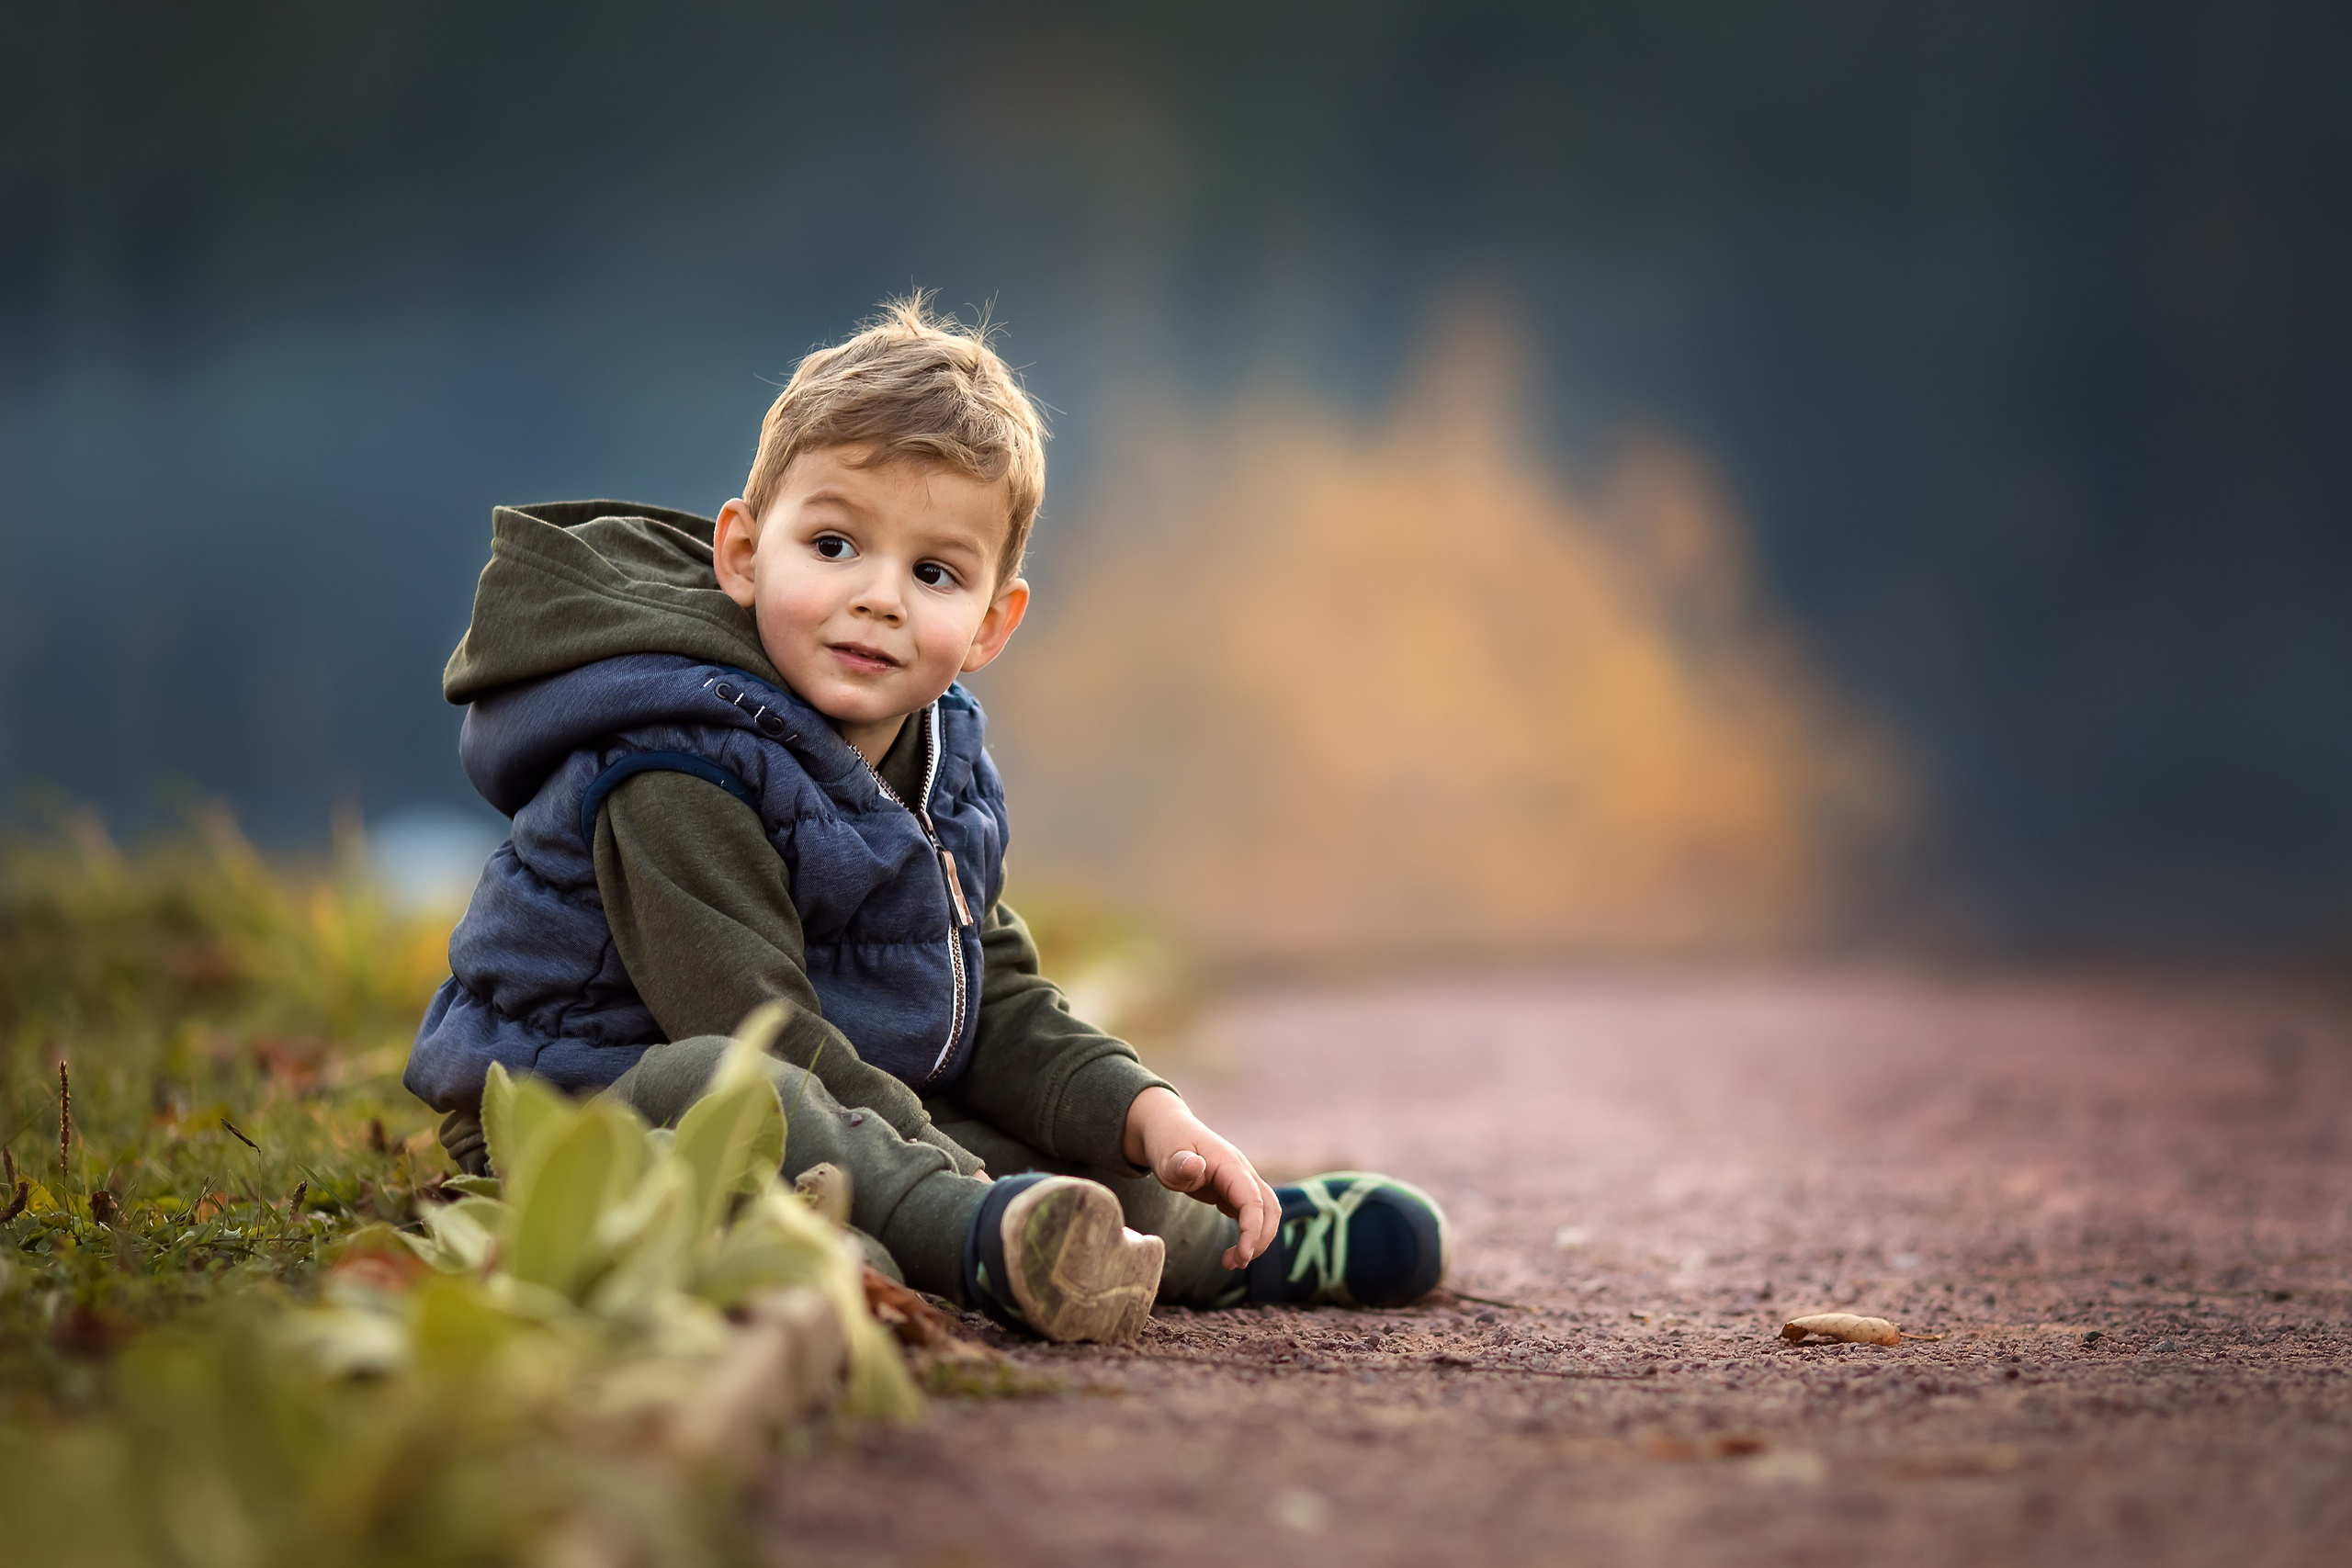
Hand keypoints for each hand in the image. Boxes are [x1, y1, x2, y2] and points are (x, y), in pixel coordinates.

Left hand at [1121, 1086, 1280, 1269]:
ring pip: (1266, 1213)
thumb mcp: (1166, 1156)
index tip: (1243, 1255)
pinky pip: (1253, 1215)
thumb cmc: (1166, 1144)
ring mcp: (1240, 1181)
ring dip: (1257, 1239)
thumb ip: (1180, 1164)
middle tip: (1235, 1263)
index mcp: (1230, 1164)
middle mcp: (1242, 1172)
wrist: (1166, 1129)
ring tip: (1232, 1262)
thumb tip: (1195, 1166)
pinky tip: (1230, 1253)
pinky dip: (1248, 1235)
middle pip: (1270, 1208)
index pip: (1253, 1200)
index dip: (1253, 1229)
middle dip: (1260, 1239)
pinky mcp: (1234, 1191)